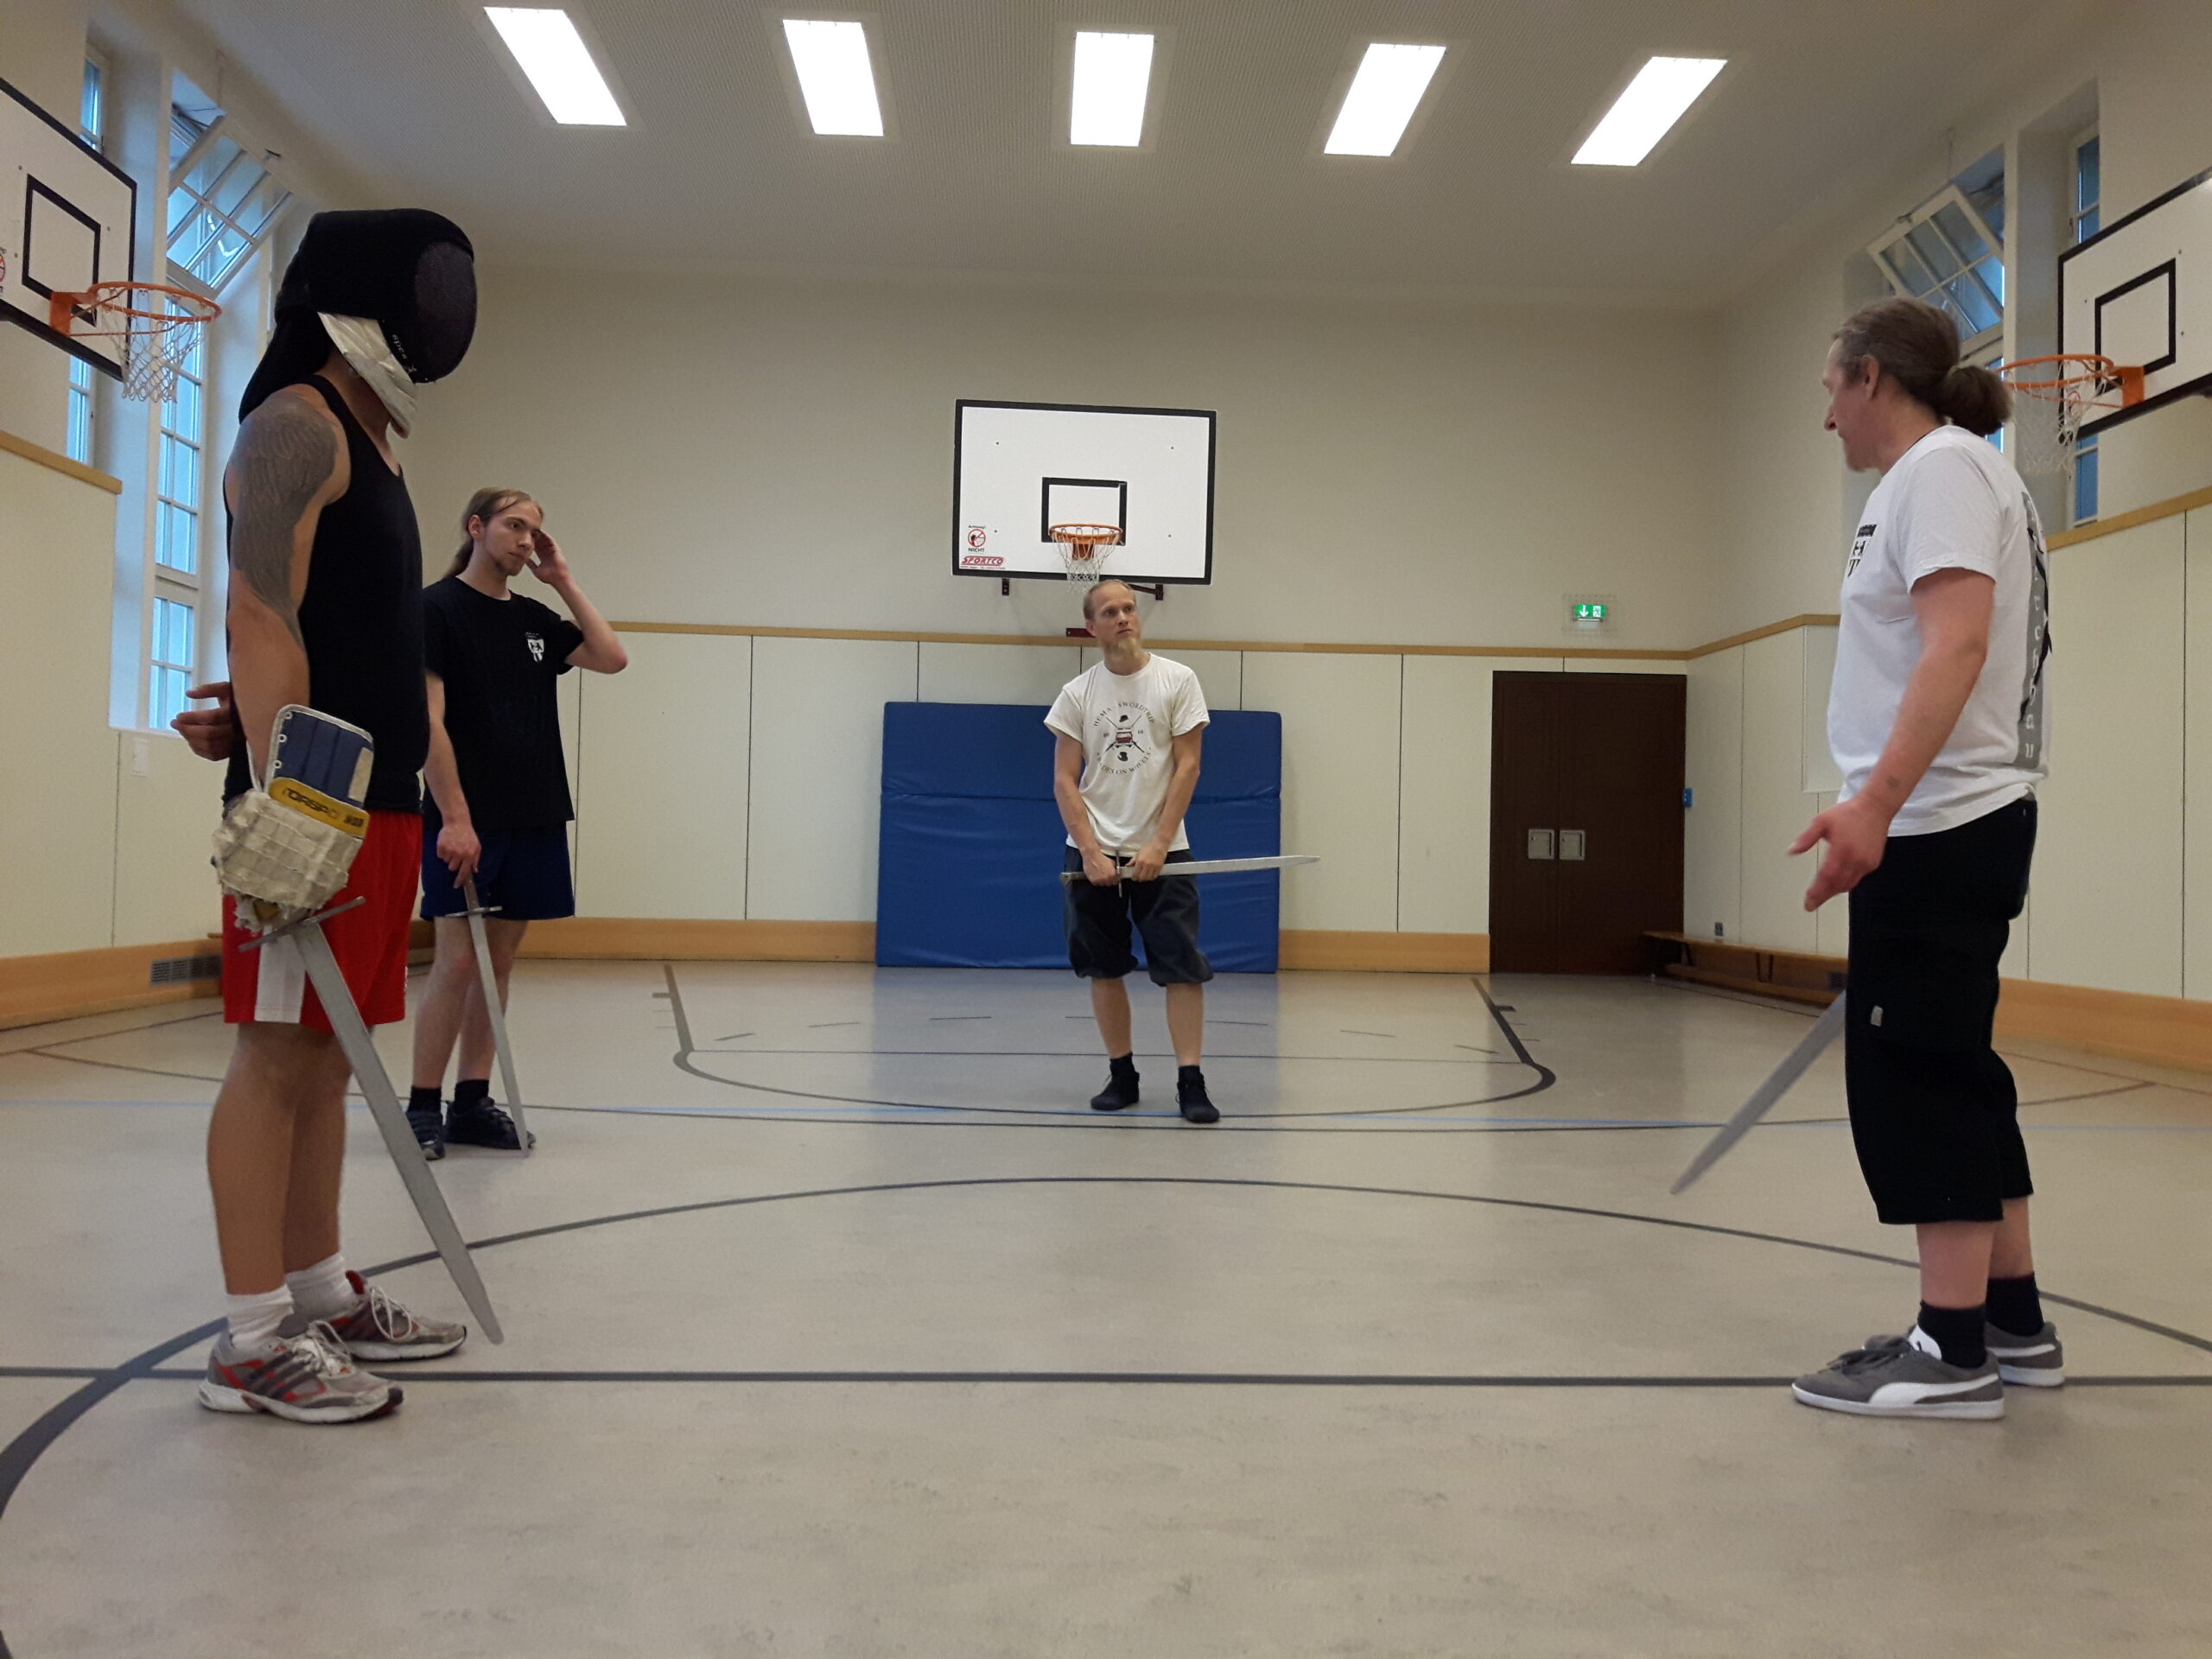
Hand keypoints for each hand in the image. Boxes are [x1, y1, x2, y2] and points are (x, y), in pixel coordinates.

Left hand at [172, 681, 235, 761]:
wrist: (257, 713)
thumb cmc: (239, 700)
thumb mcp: (227, 688)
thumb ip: (209, 689)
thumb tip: (189, 693)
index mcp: (237, 713)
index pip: (213, 717)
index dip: (193, 718)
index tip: (179, 716)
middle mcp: (238, 729)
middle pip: (210, 733)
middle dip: (188, 729)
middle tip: (175, 723)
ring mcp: (236, 742)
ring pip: (210, 746)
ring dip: (191, 739)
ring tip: (182, 730)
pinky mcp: (233, 751)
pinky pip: (214, 755)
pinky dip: (199, 750)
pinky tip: (191, 741)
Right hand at [438, 821, 481, 881]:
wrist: (457, 822)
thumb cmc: (468, 835)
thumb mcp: (477, 846)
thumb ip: (475, 859)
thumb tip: (474, 871)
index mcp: (469, 855)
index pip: (464, 872)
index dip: (459, 880)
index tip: (456, 886)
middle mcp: (459, 854)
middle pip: (452, 868)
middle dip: (454, 864)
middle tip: (456, 855)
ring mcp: (449, 850)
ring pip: (446, 862)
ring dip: (448, 857)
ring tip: (452, 847)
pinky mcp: (441, 846)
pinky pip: (440, 856)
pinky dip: (442, 852)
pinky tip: (447, 845)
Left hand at [526, 529, 570, 587]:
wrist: (558, 579)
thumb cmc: (549, 577)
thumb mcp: (535, 570)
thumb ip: (530, 564)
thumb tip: (524, 560)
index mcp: (543, 557)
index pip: (535, 547)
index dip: (530, 543)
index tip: (523, 538)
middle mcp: (547, 552)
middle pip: (539, 542)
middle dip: (533, 537)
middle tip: (526, 530)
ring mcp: (552, 550)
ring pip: (544, 540)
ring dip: (539, 535)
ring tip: (532, 528)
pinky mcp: (556, 549)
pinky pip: (550, 540)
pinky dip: (546, 536)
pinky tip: (540, 531)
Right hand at [1082, 848, 1122, 886]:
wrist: (1091, 856)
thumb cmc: (1100, 858)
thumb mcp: (1112, 862)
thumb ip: (1115, 869)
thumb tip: (1116, 872)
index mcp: (1112, 875)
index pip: (1116, 882)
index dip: (1115, 880)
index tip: (1113, 878)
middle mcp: (1106, 879)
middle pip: (1109, 884)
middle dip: (1108, 880)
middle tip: (1106, 875)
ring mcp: (1099, 880)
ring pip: (1102, 884)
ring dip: (1102, 881)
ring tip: (1100, 874)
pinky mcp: (1093, 881)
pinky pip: (1096, 883)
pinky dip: (1096, 880)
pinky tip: (1096, 875)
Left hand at [1125, 842, 1169, 882]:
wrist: (1159, 844)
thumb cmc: (1149, 847)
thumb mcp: (1139, 852)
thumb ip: (1133, 860)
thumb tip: (1128, 865)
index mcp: (1140, 861)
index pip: (1135, 873)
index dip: (1134, 877)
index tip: (1133, 878)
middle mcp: (1146, 865)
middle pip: (1142, 877)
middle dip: (1139, 879)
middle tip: (1138, 878)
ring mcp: (1153, 867)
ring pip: (1148, 878)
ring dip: (1145, 879)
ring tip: (1144, 877)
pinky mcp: (1159, 867)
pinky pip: (1155, 876)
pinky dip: (1152, 877)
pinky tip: (1150, 875)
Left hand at [1791, 796, 1892, 910]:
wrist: (1875, 808)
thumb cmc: (1849, 813)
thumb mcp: (1821, 821)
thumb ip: (1806, 838)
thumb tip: (1792, 850)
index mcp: (1841, 849)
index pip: (1827, 877)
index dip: (1817, 892)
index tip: (1808, 902)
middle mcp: (1856, 859)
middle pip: (1837, 886)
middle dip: (1823, 897)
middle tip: (1811, 904)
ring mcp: (1866, 862)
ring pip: (1848, 885)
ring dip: (1834, 892)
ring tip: (1821, 896)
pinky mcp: (1873, 863)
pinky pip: (1858, 879)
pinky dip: (1846, 883)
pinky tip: (1837, 883)